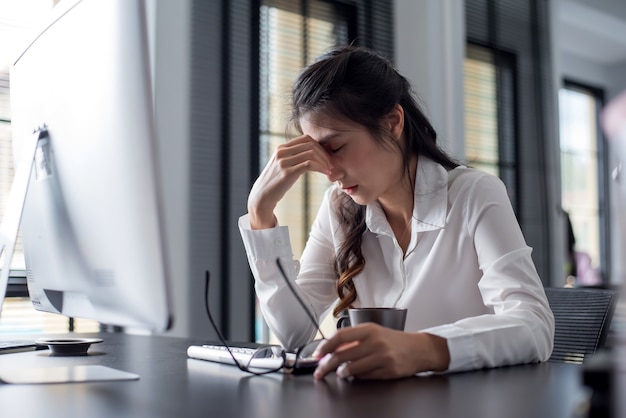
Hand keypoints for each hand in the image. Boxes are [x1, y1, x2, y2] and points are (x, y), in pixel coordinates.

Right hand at [247, 135, 332, 228]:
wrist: (262, 196)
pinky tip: (325, 173)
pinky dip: (320, 168)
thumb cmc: (275, 182)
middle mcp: (281, 152)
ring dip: (324, 161)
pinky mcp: (287, 173)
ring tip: (329, 170)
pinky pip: (309, 165)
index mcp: (281, 148)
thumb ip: (293, 157)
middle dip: (324, 154)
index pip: (306, 138)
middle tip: (330, 164)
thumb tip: (310, 153)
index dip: (319, 146)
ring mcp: (283, 162)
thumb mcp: (282, 165)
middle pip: (310, 144)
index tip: (326, 157)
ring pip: (311, 153)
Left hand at [312, 323, 449, 379]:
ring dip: (342, 373)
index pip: (340, 337)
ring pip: (352, 369)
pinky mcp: (388, 371)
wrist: (419, 348)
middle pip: (342, 356)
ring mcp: (382, 358)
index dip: (325, 346)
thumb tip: (331, 349)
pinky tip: (356, 374)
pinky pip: (365, 377)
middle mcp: (376, 342)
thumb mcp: (373, 332)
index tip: (317, 354)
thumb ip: (354, 339)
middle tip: (320, 371)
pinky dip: (357, 377)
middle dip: (327, 365)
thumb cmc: (393, 340)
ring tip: (340, 373)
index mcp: (369, 329)